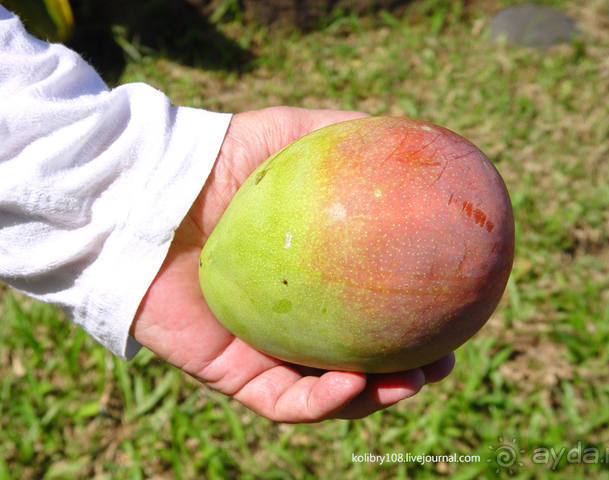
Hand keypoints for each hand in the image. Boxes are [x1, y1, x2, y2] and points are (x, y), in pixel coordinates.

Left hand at [130, 106, 454, 422]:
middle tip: (440, 363)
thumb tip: (414, 139)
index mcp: (308, 277)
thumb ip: (347, 134)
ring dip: (374, 399)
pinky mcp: (227, 371)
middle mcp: (288, 318)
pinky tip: (353, 382)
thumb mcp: (292, 134)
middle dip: (401, 372)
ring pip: (324, 395)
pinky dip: (321, 403)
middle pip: (355, 359)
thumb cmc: (216, 159)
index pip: (366, 307)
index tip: (453, 312)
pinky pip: (281, 402)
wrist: (143, 192)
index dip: (410, 316)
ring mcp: (259, 349)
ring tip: (412, 383)